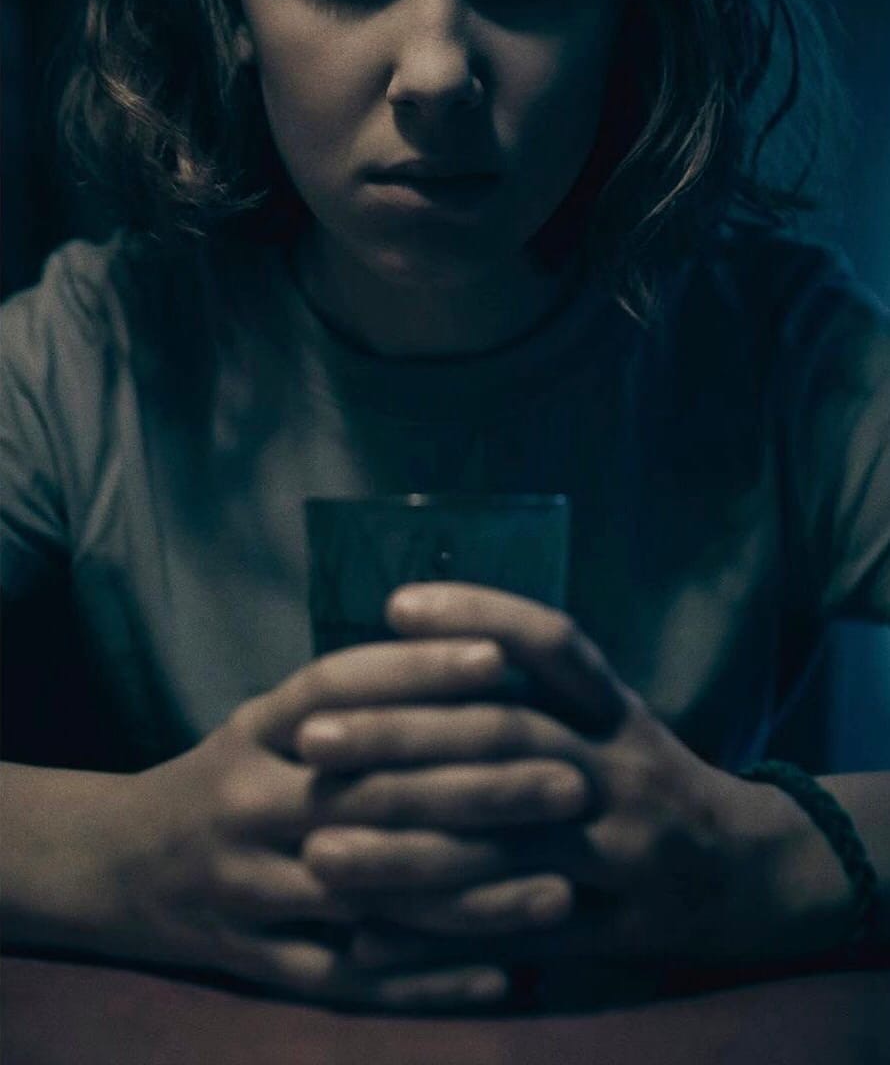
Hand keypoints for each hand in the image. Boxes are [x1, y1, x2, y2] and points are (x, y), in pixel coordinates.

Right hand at [114, 634, 561, 1007]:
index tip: (503, 659)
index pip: (340, 686)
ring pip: (371, 895)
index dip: (420, 669)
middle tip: (571, 783)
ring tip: (560, 891)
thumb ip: (352, 694)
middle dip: (480, 790)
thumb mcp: (270, 719)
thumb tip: (476, 655)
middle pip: (372, 794)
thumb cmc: (231, 775)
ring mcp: (249, 890)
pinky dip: (425, 984)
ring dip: (469, 898)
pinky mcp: (258, 965)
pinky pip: (349, 982)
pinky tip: (501, 979)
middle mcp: (248, 803)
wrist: (123, 863)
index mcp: (255, 730)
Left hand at [297, 583, 801, 972]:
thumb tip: (409, 625)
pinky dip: (444, 931)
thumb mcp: (605, 711)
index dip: (478, 613)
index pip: (551, 642)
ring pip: (505, 845)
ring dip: (407, 848)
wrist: (741, 869)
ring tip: (319, 850)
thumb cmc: (641, 774)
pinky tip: (372, 934)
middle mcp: (620, 764)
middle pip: (507, 738)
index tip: (394, 605)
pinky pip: (517, 932)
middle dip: (404, 736)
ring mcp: (621, 848)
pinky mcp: (611, 926)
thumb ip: (530, 678)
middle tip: (312, 736)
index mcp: (614, 706)